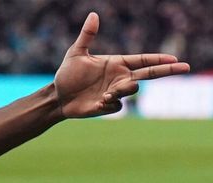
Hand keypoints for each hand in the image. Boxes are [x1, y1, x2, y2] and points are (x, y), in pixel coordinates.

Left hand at [54, 12, 189, 117]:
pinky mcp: (109, 106)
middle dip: (167, 70)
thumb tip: (93, 14)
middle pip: (149, 74)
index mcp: (116, 63)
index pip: (142, 60)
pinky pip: (117, 105)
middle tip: (185, 67)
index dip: (158, 59)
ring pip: (132, 90)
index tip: (174, 58)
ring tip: (106, 94)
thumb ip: (87, 36)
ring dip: (123, 90)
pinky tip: (97, 102)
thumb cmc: (67, 74)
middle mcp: (119, 78)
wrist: (58, 96)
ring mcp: (115, 92)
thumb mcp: (76, 53)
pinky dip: (110, 103)